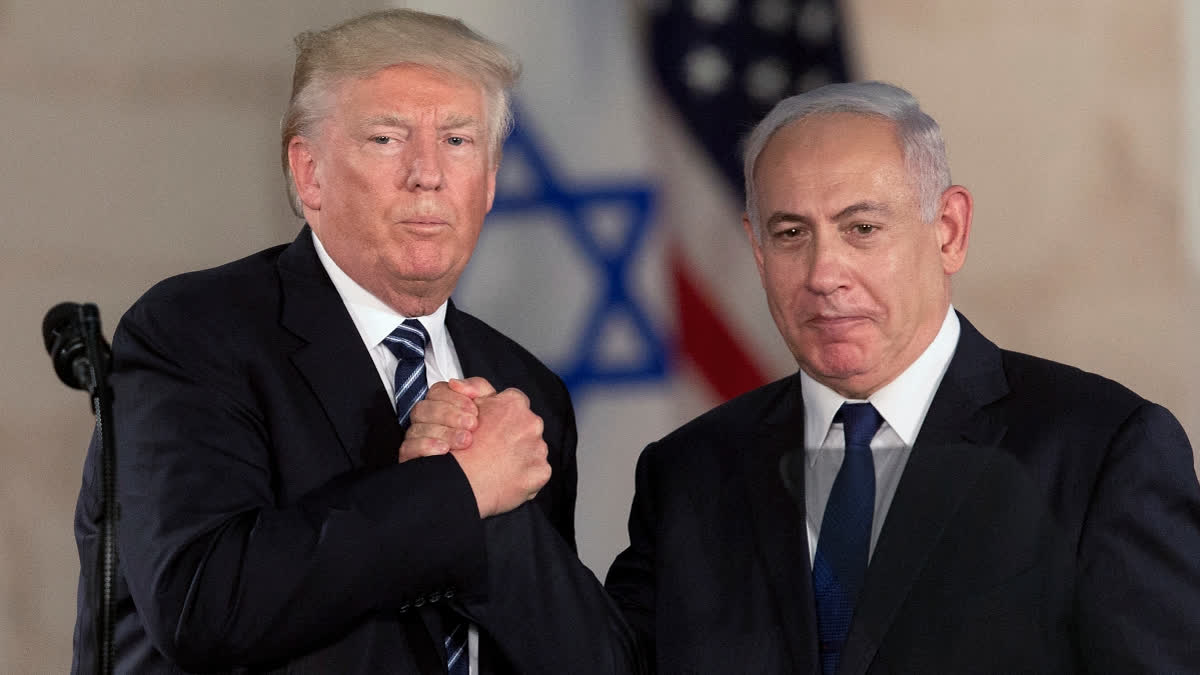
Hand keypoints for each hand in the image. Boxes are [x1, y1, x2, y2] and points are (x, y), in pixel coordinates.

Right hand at [399, 378, 492, 461]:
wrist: (490, 469)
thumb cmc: (489, 435)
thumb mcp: (490, 406)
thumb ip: (477, 388)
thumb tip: (456, 383)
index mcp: (442, 404)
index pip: (437, 392)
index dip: (454, 398)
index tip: (474, 410)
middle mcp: (426, 419)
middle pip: (424, 408)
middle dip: (449, 415)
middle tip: (472, 425)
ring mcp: (417, 438)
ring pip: (416, 428)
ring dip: (443, 432)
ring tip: (465, 441)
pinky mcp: (412, 458)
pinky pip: (408, 448)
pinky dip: (426, 446)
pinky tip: (444, 450)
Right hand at [451, 387, 550, 517]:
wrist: (461, 482)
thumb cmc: (460, 448)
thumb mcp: (465, 408)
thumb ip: (474, 389)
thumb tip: (466, 384)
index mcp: (514, 404)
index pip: (515, 402)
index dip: (503, 415)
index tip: (494, 427)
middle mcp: (531, 423)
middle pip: (527, 425)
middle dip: (514, 434)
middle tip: (495, 448)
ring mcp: (539, 448)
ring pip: (533, 448)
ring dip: (521, 454)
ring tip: (499, 465)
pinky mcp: (541, 471)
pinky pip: (536, 471)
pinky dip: (525, 475)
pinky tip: (507, 478)